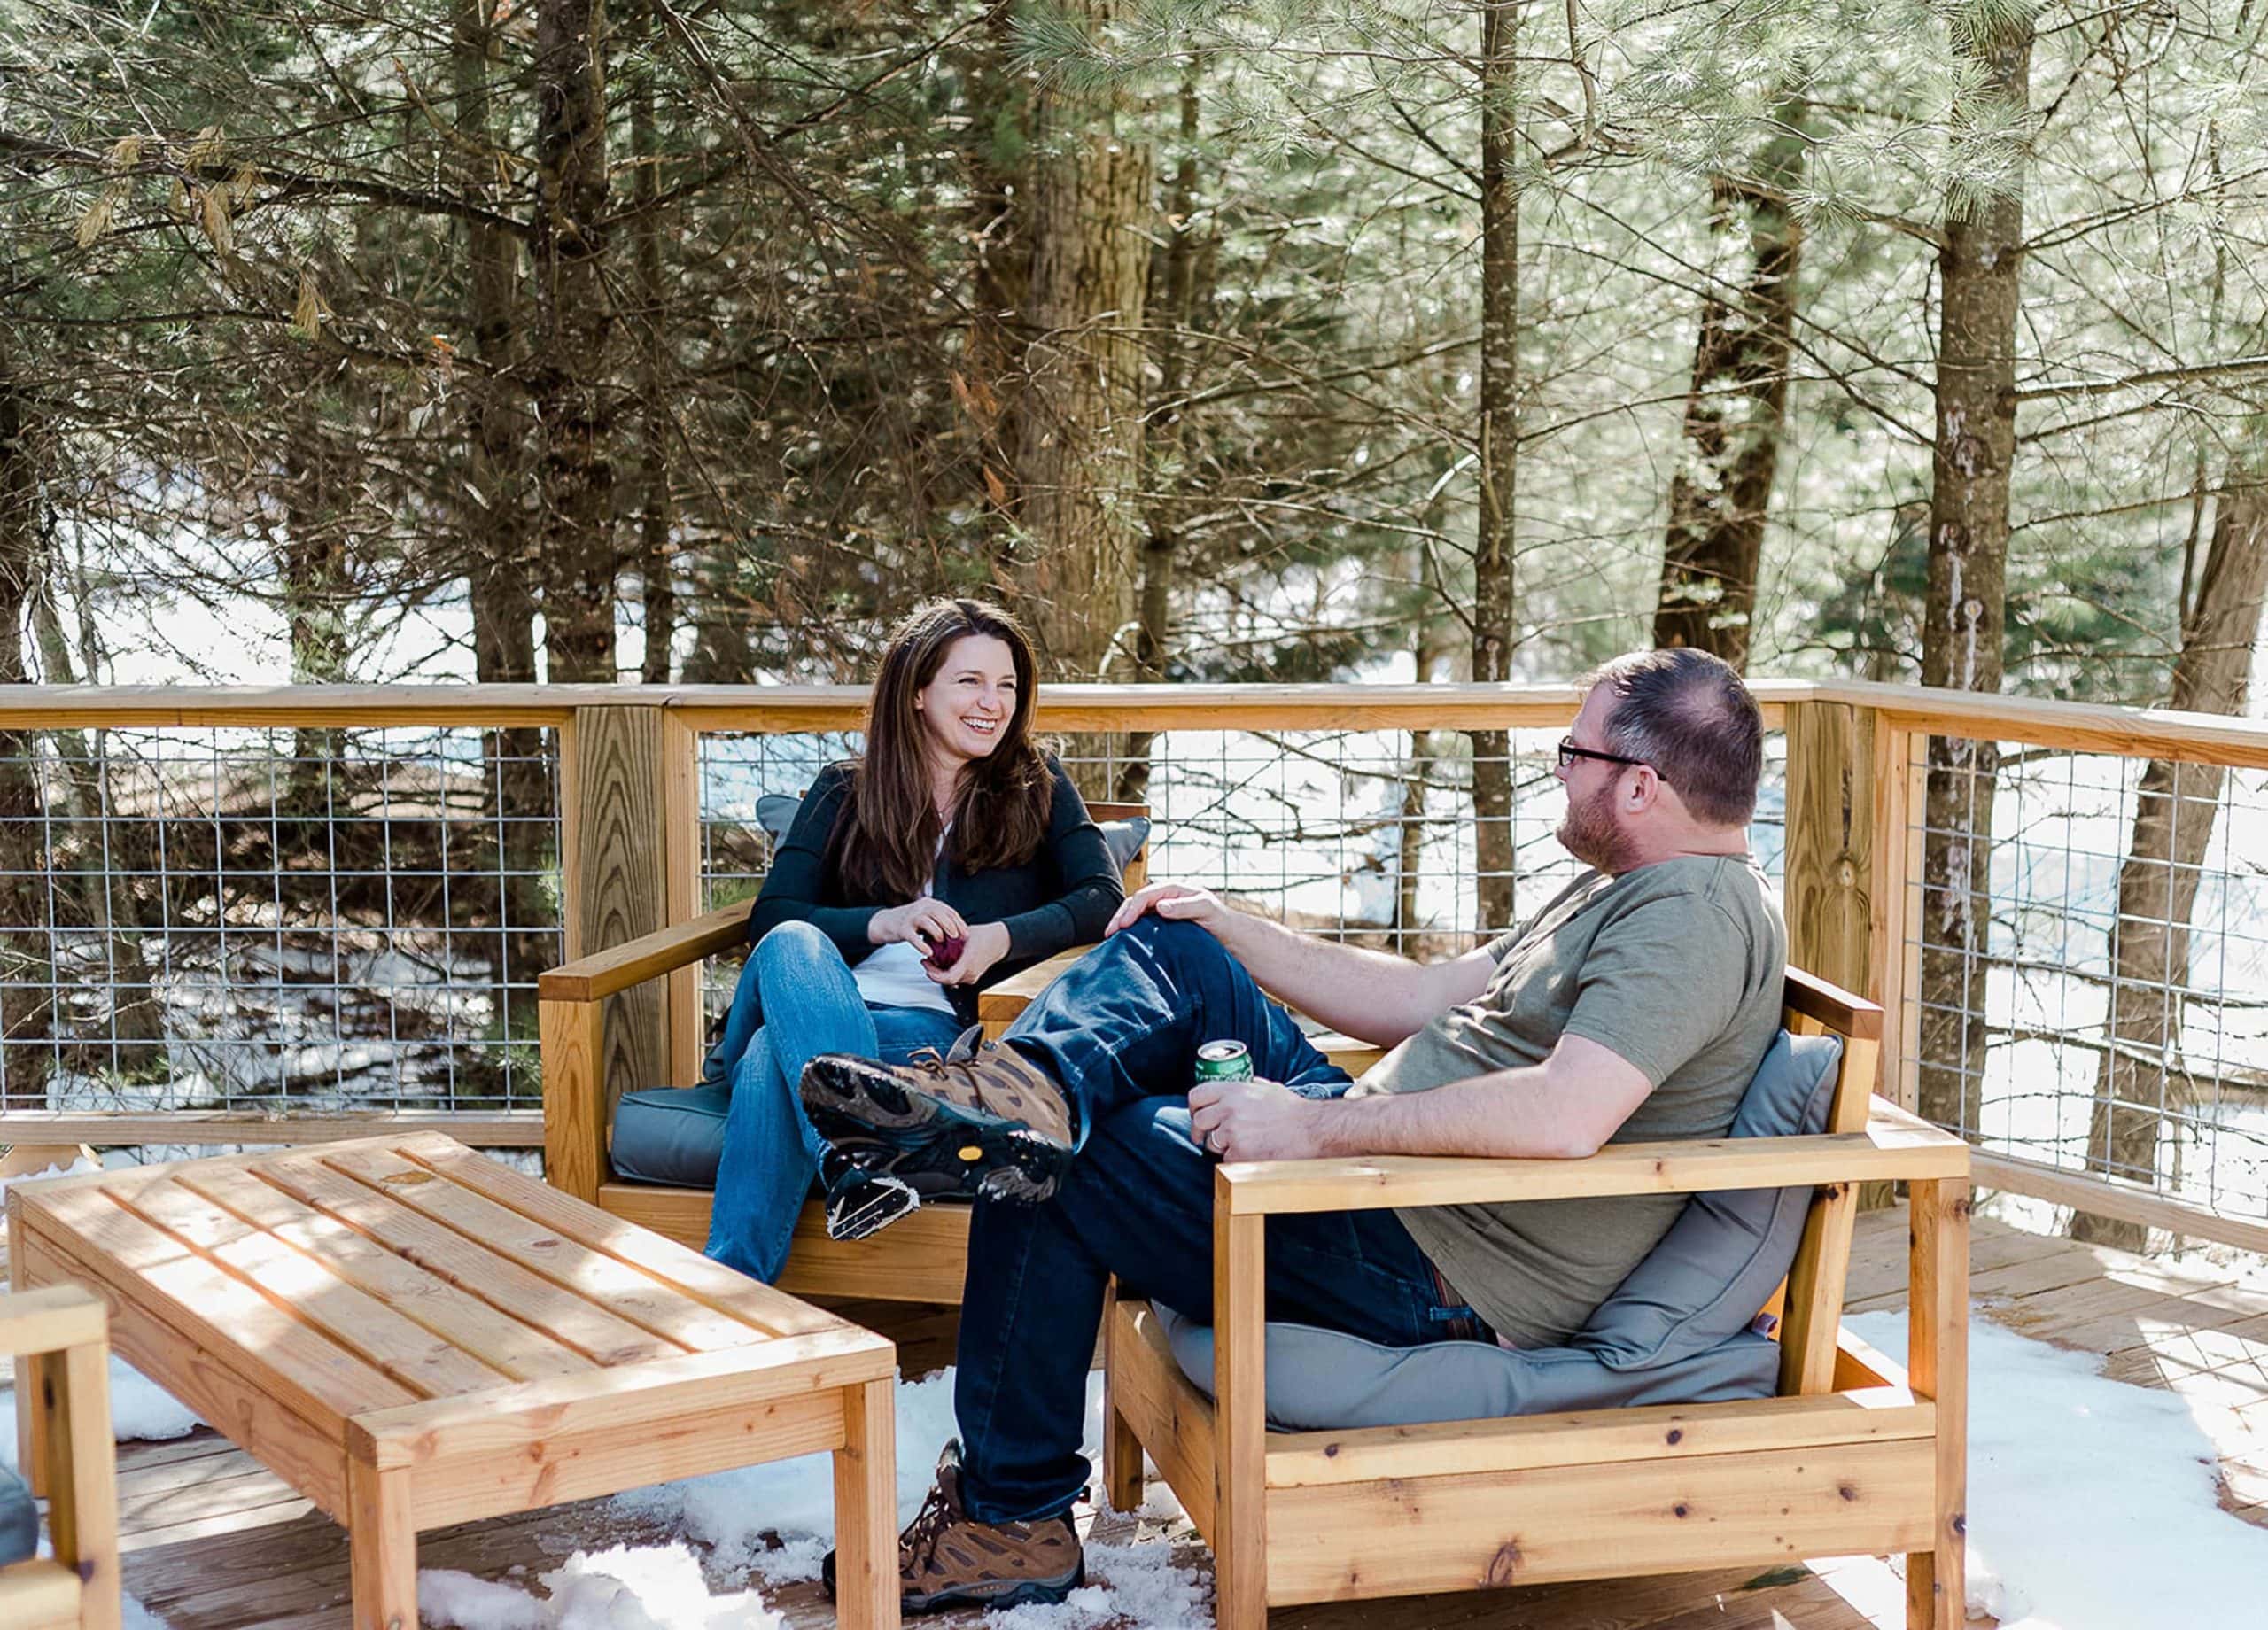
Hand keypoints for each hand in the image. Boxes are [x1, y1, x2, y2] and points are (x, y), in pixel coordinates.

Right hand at [869, 898, 968, 949]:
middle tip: (956, 937)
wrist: (885, 922)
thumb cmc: (910, 922)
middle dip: (950, 925)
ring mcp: (910, 917)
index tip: (965, 934)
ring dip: (937, 932)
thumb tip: (957, 934)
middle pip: (938, 913)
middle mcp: (920, 908)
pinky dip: (921, 945)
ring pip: (926, 921)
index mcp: (929, 904)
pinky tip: (928, 952)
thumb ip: (939, 922)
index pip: (948, 910)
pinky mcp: (902, 929)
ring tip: (942, 942)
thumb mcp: (926, 917)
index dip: (959, 922)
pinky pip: (913, 937)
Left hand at [926, 920, 1009, 985]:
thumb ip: (948, 937)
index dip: (935, 975)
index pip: (949, 977)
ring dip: (939, 974)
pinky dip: (947, 974)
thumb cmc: (983, 936)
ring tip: (931, 962)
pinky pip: (956, 979)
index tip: (927, 967)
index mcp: (969, 961)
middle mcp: (971, 972)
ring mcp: (972, 976)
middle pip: (947, 981)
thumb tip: (931, 935)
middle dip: (933, 973)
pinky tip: (942, 965)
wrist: (998, 942)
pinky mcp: (972, 978)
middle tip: (925, 962)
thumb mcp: (963, 933)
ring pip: (951, 981)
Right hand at [1106, 881, 1224, 936]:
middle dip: (1120, 916)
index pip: (1144, 895)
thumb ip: (1184, 907)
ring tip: (1111, 939)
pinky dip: (1130, 932)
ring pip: (1135, 914)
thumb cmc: (1219, 918)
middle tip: (1109, 932)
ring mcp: (1161, 911)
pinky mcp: (1161, 925)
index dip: (1132, 909)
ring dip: (1122, 924)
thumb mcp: (1205, 909)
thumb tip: (1160, 906)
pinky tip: (1124, 943)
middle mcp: (1163, 898)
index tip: (1124, 925)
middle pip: (1134, 903)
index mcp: (1172, 890)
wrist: (1227, 933)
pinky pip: (1141, 926)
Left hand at [1188, 1076, 1317, 1161]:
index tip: (1196, 1115)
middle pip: (1198, 1121)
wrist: (1312, 1131)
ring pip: (1211, 1143)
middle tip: (1204, 1138)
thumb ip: (1251, 1087)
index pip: (1197, 1095)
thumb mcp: (1270, 1089)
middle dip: (1200, 1132)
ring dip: (1221, 1147)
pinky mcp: (1238, 1154)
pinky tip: (1252, 1156)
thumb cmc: (1295, 1111)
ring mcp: (1232, 1132)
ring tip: (1241, 1145)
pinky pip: (1226, 1160)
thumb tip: (1244, 1086)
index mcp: (1235, 1090)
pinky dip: (1236, 1161)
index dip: (1193, 1107)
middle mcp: (1229, 1109)